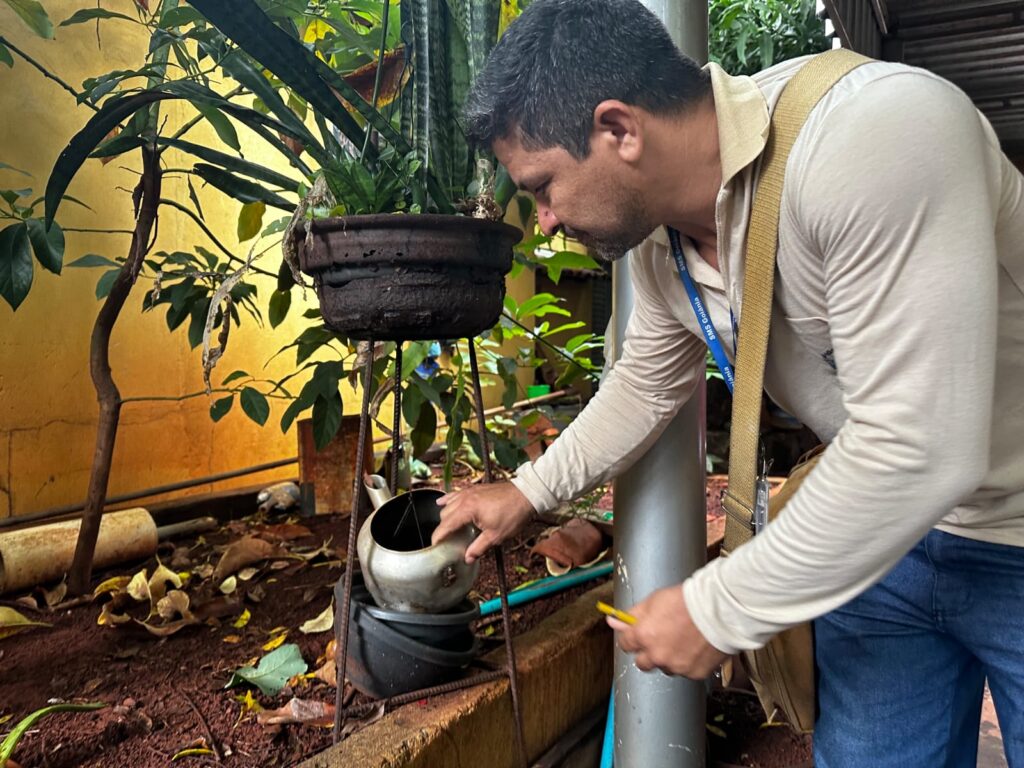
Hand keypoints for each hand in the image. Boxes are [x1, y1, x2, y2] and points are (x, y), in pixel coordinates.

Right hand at [431, 482, 535, 563]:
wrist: (526, 495)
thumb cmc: (513, 514)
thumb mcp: (496, 536)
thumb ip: (478, 548)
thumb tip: (467, 558)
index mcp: (467, 510)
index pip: (445, 525)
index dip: (438, 537)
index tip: (434, 546)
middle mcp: (464, 498)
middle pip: (444, 515)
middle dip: (443, 528)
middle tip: (447, 542)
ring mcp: (469, 492)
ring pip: (449, 504)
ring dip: (446, 516)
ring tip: (450, 528)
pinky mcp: (475, 489)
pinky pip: (456, 494)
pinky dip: (448, 500)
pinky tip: (442, 503)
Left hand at [607, 584, 726, 678]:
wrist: (719, 610)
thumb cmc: (688, 601)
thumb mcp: (654, 600)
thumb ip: (632, 615)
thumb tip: (614, 620)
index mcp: (643, 636)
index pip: (625, 644)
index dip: (631, 637)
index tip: (636, 634)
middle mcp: (657, 656)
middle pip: (642, 662)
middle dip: (647, 653)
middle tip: (660, 639)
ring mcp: (676, 667)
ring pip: (665, 667)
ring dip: (669, 658)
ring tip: (683, 640)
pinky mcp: (694, 673)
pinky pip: (686, 671)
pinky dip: (688, 662)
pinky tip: (695, 647)